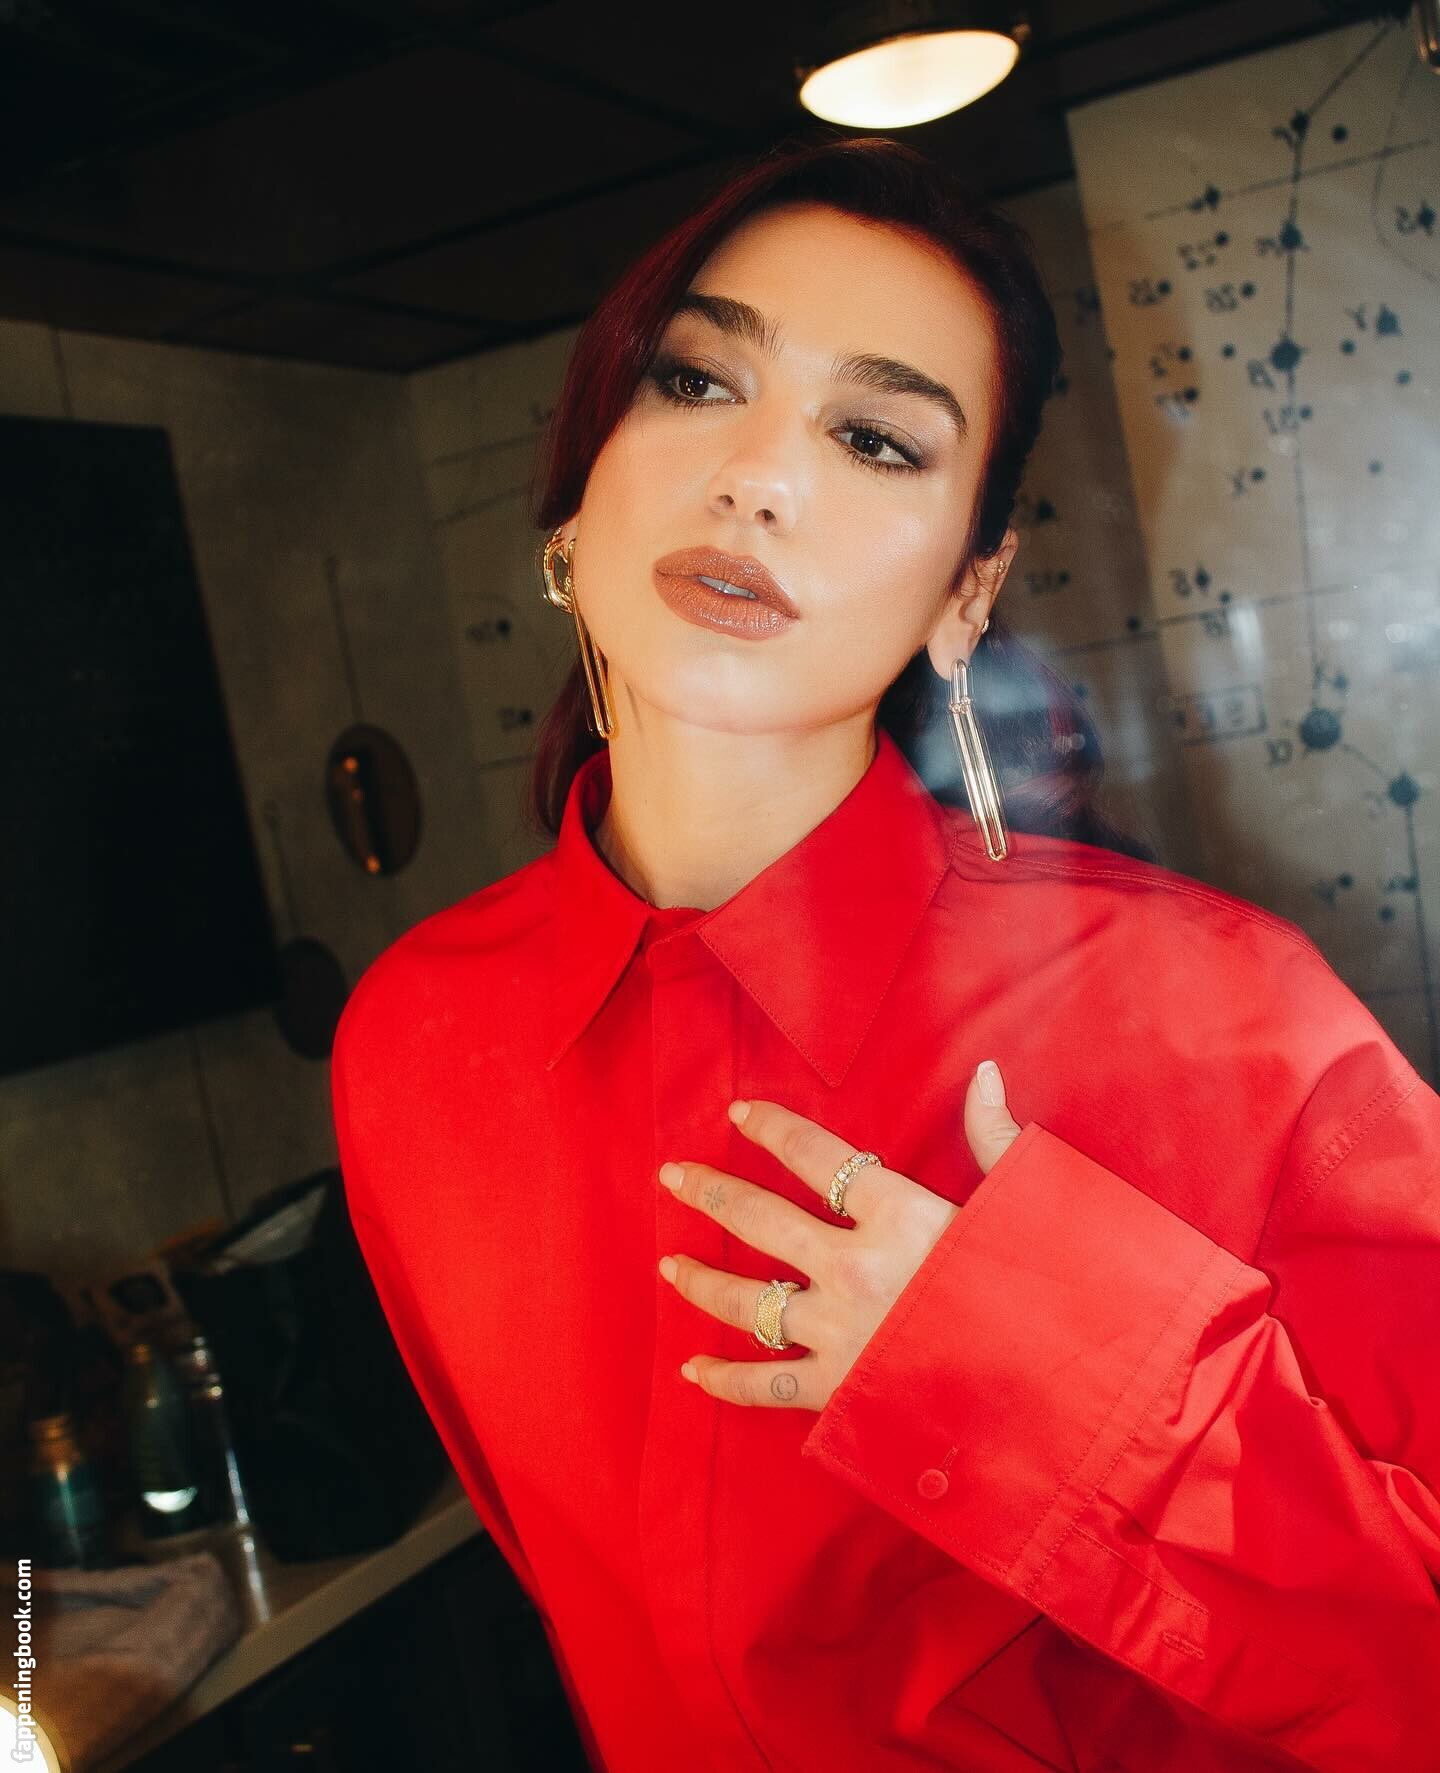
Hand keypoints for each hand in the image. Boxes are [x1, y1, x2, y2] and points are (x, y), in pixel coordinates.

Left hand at [657, 1060, 1023, 1410]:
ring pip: (748, 1301)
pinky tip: (694, 1369)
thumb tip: (983, 1070)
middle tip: (673, 1177)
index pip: (815, 1155)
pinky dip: (727, 1380)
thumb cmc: (1044, 1294)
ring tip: (669, 1265)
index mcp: (898, 1214)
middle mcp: (854, 1267)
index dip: (771, 1128)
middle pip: (760, 1219)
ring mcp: (840, 1331)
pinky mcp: (839, 1390)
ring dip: (702, 1282)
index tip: (737, 1114)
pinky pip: (766, 1385)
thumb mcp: (1021, 1205)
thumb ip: (992, 1136)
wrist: (1058, 1397)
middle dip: (710, 1193)